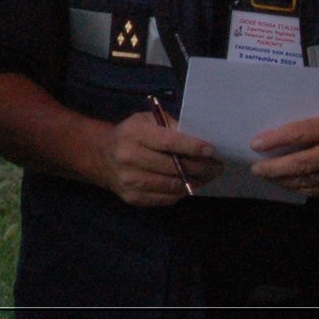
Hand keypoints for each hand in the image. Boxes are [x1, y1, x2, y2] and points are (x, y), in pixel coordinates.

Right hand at [100, 110, 219, 207]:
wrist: (101, 157)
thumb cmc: (130, 134)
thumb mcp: (145, 120)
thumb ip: (169, 125)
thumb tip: (197, 139)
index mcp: (134, 135)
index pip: (168, 143)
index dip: (192, 148)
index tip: (212, 151)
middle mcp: (129, 158)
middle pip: (174, 167)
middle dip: (201, 167)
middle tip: (217, 166)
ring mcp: (131, 181)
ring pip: (173, 186)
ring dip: (195, 182)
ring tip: (207, 176)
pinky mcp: (133, 198)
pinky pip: (166, 198)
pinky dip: (181, 192)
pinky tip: (189, 184)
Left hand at [249, 108, 318, 196]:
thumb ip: (312, 125)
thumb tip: (279, 135)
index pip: (299, 134)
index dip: (275, 140)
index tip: (255, 144)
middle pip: (300, 163)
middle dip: (274, 168)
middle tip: (255, 168)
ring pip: (307, 180)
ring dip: (283, 180)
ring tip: (266, 176)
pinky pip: (317, 190)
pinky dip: (299, 188)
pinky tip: (287, 184)